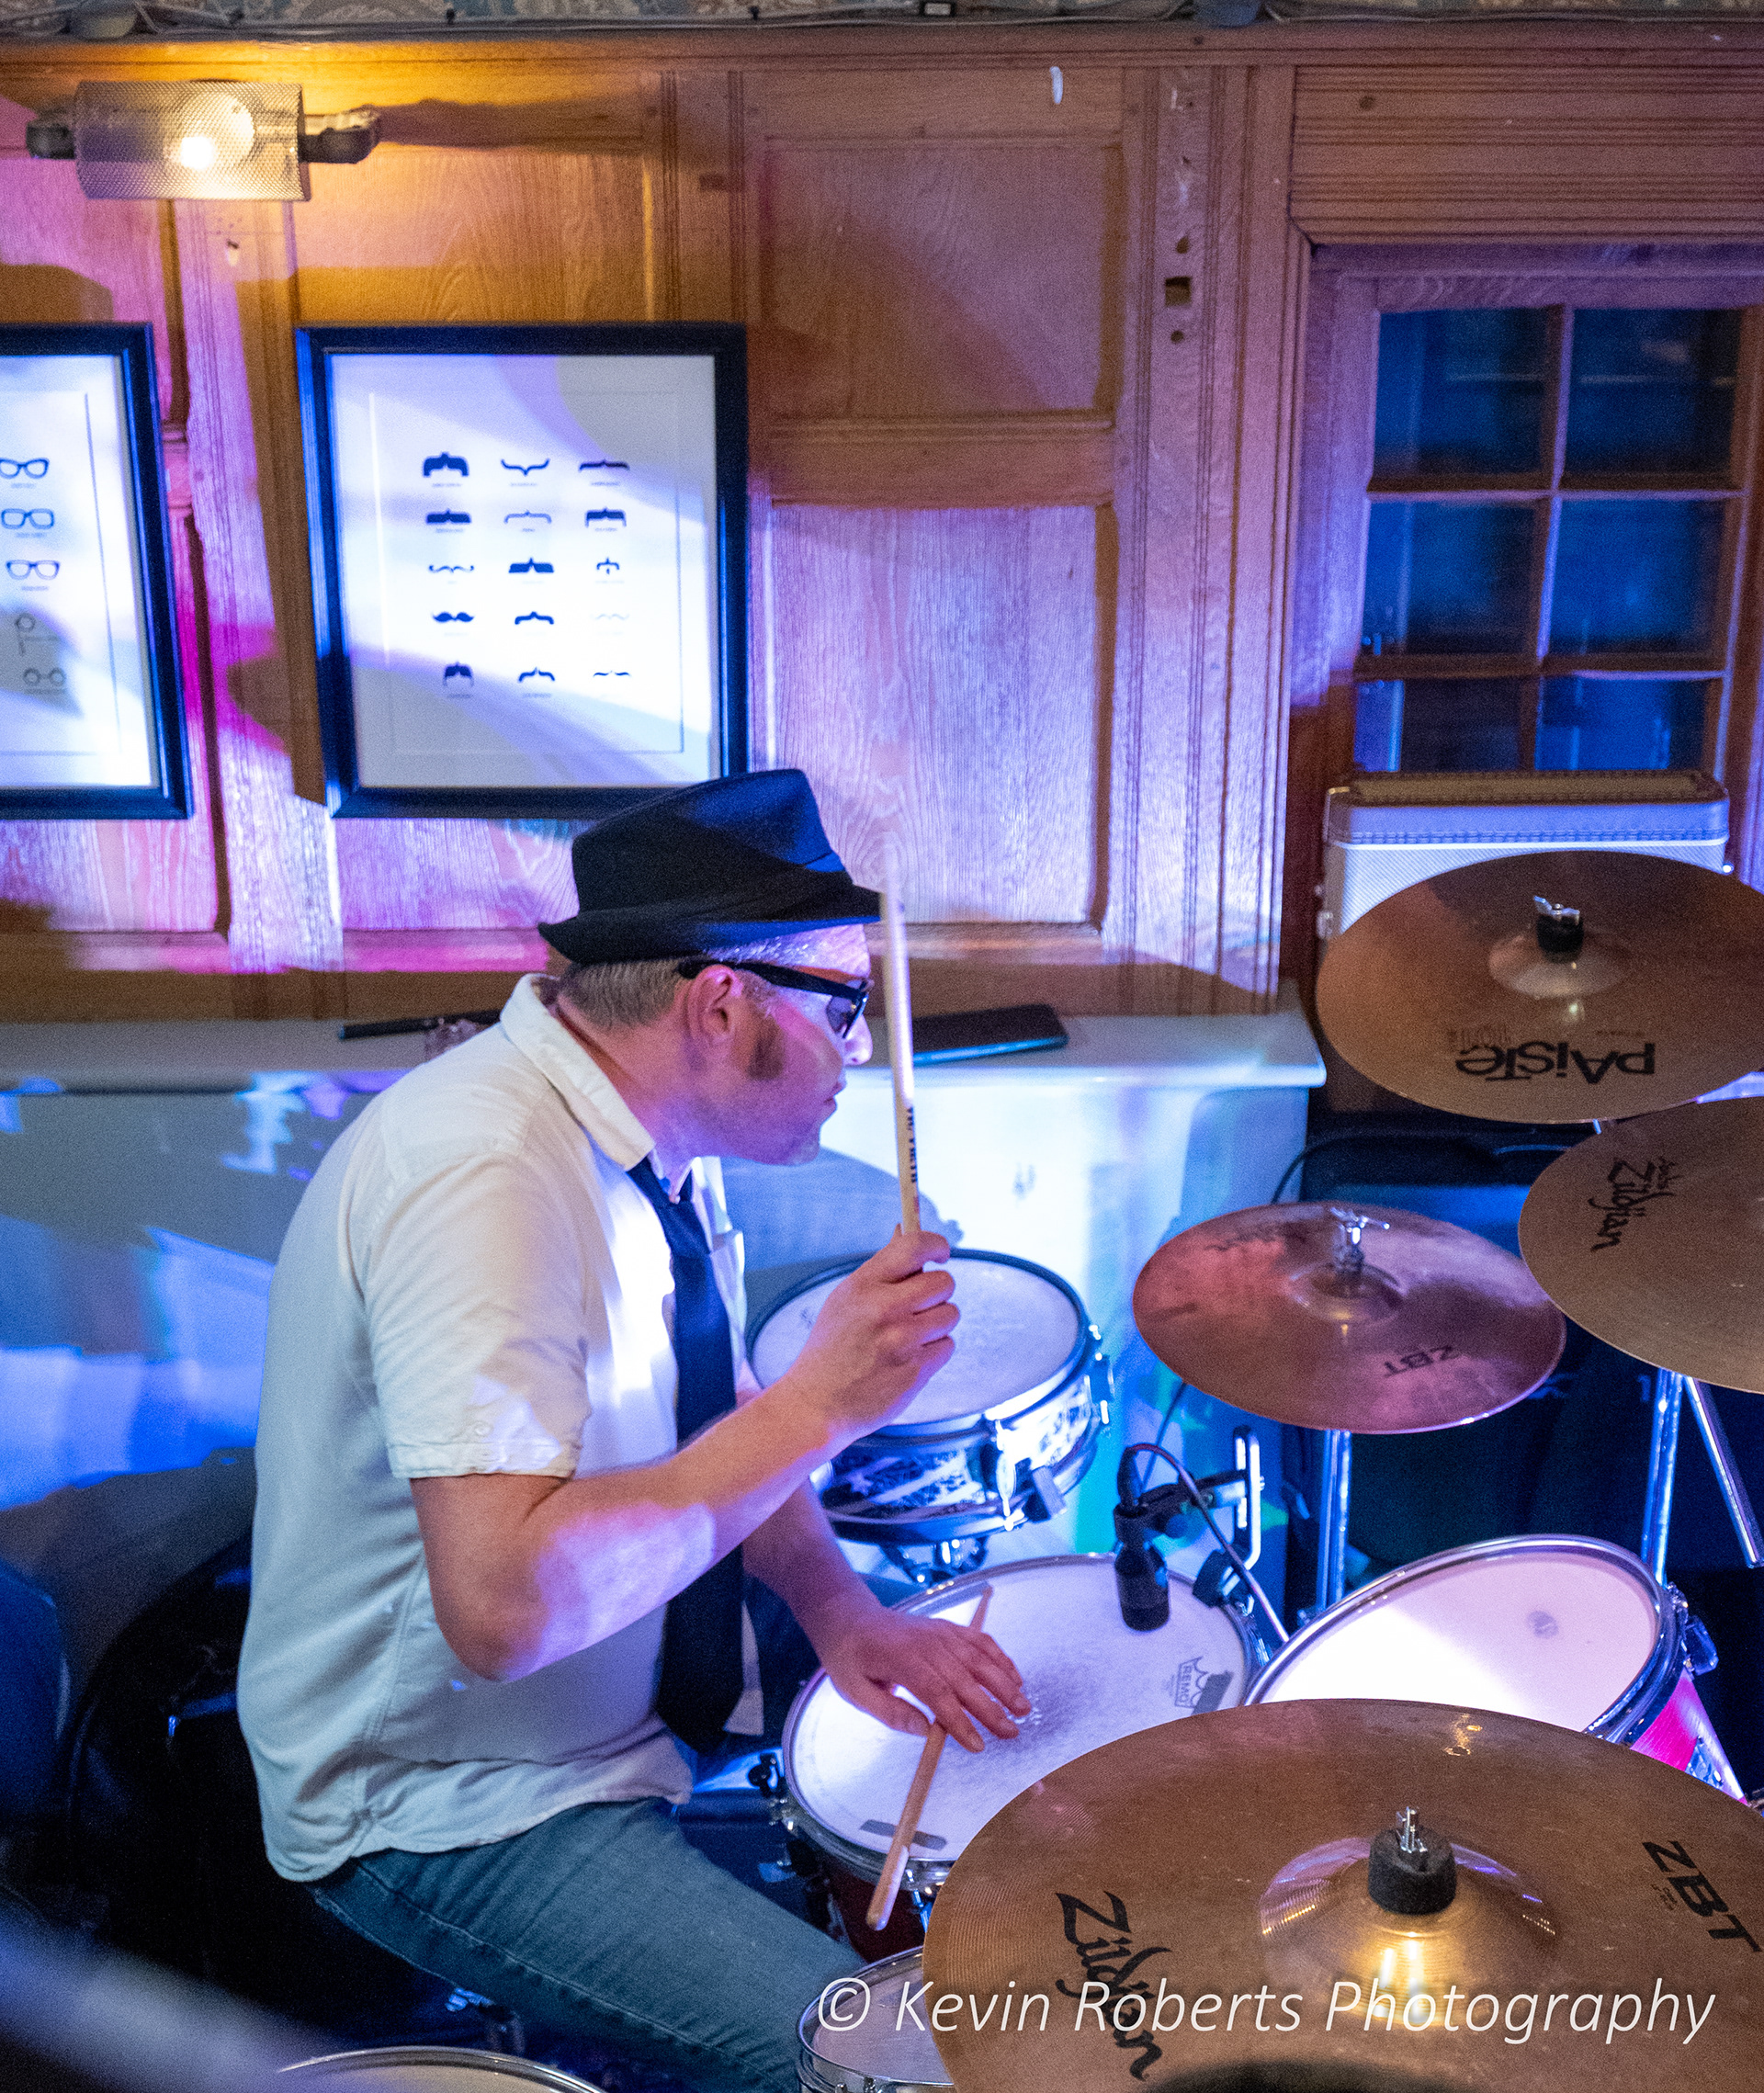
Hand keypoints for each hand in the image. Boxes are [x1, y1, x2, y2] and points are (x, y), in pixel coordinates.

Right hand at [778, 1229, 957, 1439]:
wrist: (816, 1405)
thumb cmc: (832, 1349)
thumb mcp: (846, 1301)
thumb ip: (881, 1271)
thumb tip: (904, 1230)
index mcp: (862, 1286)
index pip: (914, 1246)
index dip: (936, 1245)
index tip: (941, 1253)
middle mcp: (883, 1309)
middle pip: (943, 1283)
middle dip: (937, 1293)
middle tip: (919, 1306)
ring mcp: (901, 1341)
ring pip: (950, 1315)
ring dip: (936, 1325)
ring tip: (908, 1338)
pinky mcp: (915, 1371)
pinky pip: (947, 1346)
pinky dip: (934, 1352)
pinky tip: (907, 1360)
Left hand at [813, 1595, 1028, 1753]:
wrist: (850, 1617)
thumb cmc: (851, 1659)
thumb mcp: (855, 1692)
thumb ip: (890, 1713)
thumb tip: (925, 1731)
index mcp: (902, 1661)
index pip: (938, 1694)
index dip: (960, 1721)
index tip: (978, 1746)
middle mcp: (927, 1643)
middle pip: (965, 1678)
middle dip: (992, 1708)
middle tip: (1012, 1733)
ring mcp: (940, 1632)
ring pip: (979, 1658)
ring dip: (1004, 1683)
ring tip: (1023, 1708)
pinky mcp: (948, 1627)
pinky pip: (980, 1640)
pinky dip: (1000, 1657)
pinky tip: (1015, 1677)